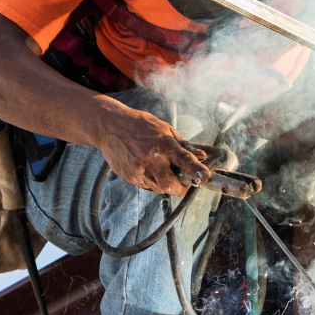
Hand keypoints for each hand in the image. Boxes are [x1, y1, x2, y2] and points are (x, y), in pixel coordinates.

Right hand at [89, 101, 210, 196]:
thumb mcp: (165, 129)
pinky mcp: (128, 176)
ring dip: (165, 184)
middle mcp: (150, 158)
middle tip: (182, 183)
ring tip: (159, 168)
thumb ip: (184, 145)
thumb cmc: (140, 125)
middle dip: (179, 188)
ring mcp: (137, 169)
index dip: (196, 169)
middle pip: (170, 186)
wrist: (108, 126)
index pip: (184, 158)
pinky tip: (146, 167)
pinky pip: (146, 186)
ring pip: (159, 188)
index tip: (206, 176)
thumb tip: (202, 155)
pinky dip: (152, 181)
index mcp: (163, 143)